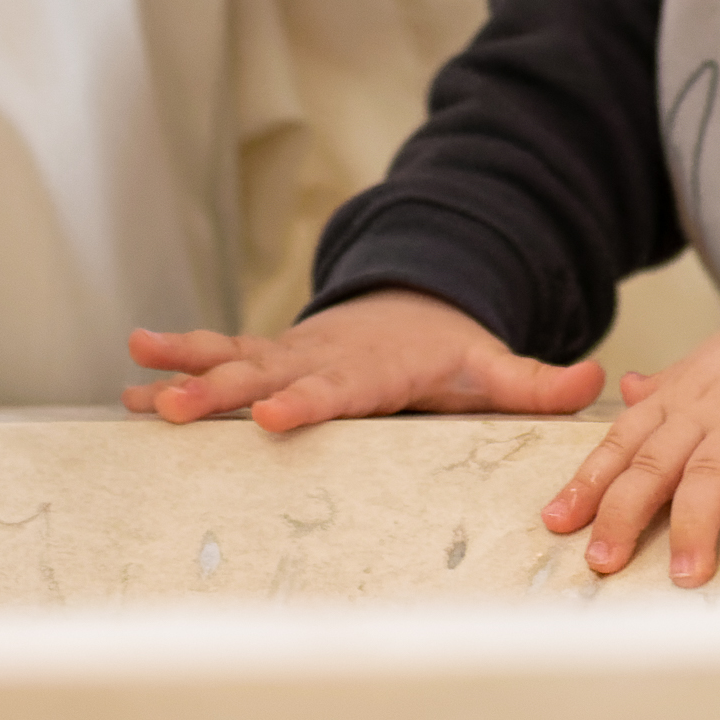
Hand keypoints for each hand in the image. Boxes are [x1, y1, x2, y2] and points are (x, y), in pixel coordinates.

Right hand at [122, 290, 601, 430]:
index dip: (305, 400)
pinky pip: (214, 360)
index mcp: (370, 369)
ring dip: (184, 370)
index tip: (272, 414)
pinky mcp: (263, 359)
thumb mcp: (492, 365)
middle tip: (176, 405)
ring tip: (137, 381)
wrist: (408, 305)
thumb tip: (591, 380)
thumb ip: (535, 381)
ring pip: (229, 360)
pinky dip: (171, 366)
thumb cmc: (446, 353)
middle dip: (220, 391)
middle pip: (265, 375)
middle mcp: (318, 359)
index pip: (336, 388)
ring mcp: (285, 356)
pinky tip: (128, 384)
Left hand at [540, 303, 719, 585]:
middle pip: (655, 464)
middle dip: (624, 513)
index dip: (587, 483)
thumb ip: (661, 390)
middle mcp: (705, 412)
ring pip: (714, 473)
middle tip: (603, 560)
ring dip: (696, 524)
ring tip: (685, 574)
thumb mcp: (698, 368)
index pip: (621, 444)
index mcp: (674, 402)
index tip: (557, 521)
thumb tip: (623, 388)